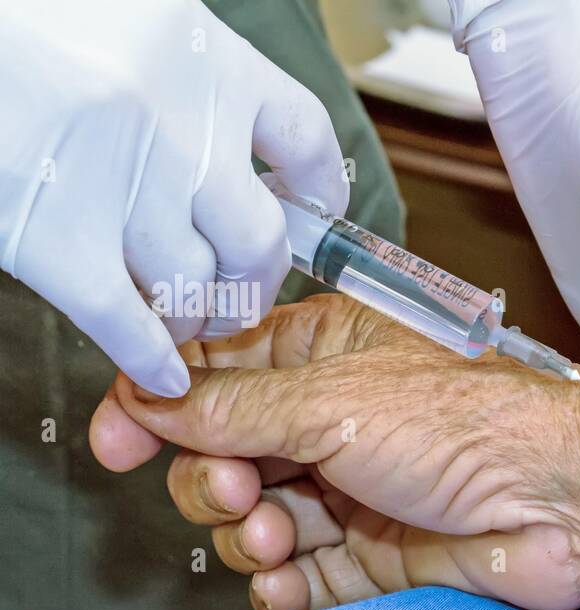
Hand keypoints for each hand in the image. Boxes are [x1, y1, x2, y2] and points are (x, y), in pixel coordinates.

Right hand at [0, 0, 348, 395]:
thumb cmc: (23, 24)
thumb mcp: (126, 24)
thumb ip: (186, 87)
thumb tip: (233, 151)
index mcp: (205, 59)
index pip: (305, 141)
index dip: (316, 194)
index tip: (310, 216)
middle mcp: (179, 123)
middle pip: (258, 240)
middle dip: (252, 284)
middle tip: (236, 295)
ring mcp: (122, 184)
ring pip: (196, 288)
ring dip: (193, 319)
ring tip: (178, 318)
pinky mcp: (56, 237)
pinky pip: (127, 320)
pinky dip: (150, 357)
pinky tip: (161, 371)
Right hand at [89, 295, 579, 609]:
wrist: (567, 505)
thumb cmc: (480, 425)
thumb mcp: (335, 401)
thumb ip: (235, 407)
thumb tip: (152, 398)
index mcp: (329, 353)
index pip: (217, 374)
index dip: (161, 407)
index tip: (118, 443)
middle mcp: (342, 419)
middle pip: (229, 455)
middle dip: (217, 481)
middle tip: (242, 494)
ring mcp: (360, 488)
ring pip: (261, 520)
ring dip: (249, 536)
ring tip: (273, 539)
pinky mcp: (382, 552)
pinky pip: (304, 575)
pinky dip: (284, 585)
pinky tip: (286, 586)